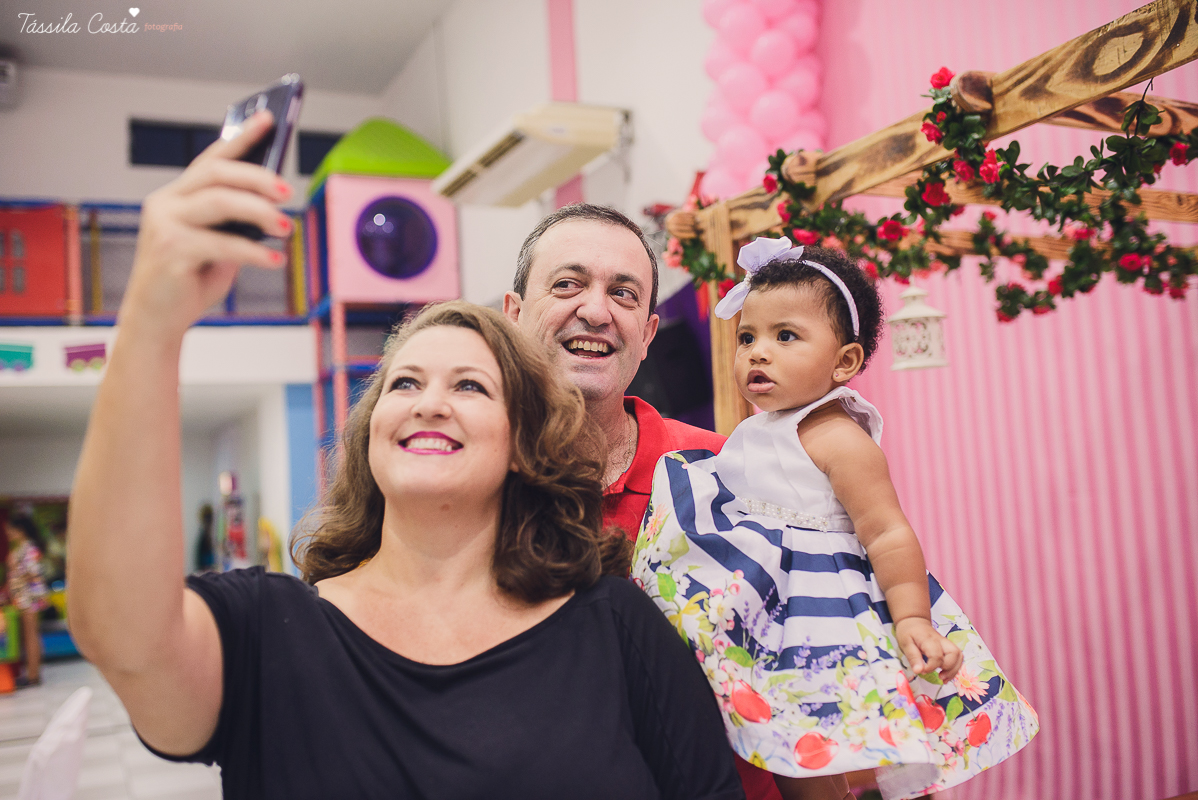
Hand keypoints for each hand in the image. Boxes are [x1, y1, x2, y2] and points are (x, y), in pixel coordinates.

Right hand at [120, 110, 292, 337]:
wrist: (157, 321)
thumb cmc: (188, 281)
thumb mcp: (218, 245)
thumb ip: (235, 223)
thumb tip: (272, 202)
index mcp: (176, 197)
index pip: (211, 158)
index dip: (240, 137)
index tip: (269, 119)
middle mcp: (166, 204)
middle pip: (215, 173)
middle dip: (257, 176)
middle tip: (288, 192)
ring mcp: (165, 226)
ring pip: (219, 202)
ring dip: (260, 212)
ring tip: (286, 227)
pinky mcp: (171, 252)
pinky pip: (222, 244)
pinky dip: (254, 252)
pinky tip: (275, 260)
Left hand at [895, 616, 961, 681]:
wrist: (914, 622)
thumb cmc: (908, 633)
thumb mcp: (905, 644)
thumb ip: (913, 658)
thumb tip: (919, 671)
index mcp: (928, 640)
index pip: (936, 655)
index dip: (931, 667)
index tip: (923, 671)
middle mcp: (941, 641)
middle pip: (954, 654)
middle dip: (948, 668)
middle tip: (938, 676)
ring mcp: (946, 643)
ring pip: (959, 655)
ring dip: (954, 670)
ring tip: (943, 678)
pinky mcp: (948, 647)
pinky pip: (958, 657)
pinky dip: (955, 668)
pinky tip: (946, 675)